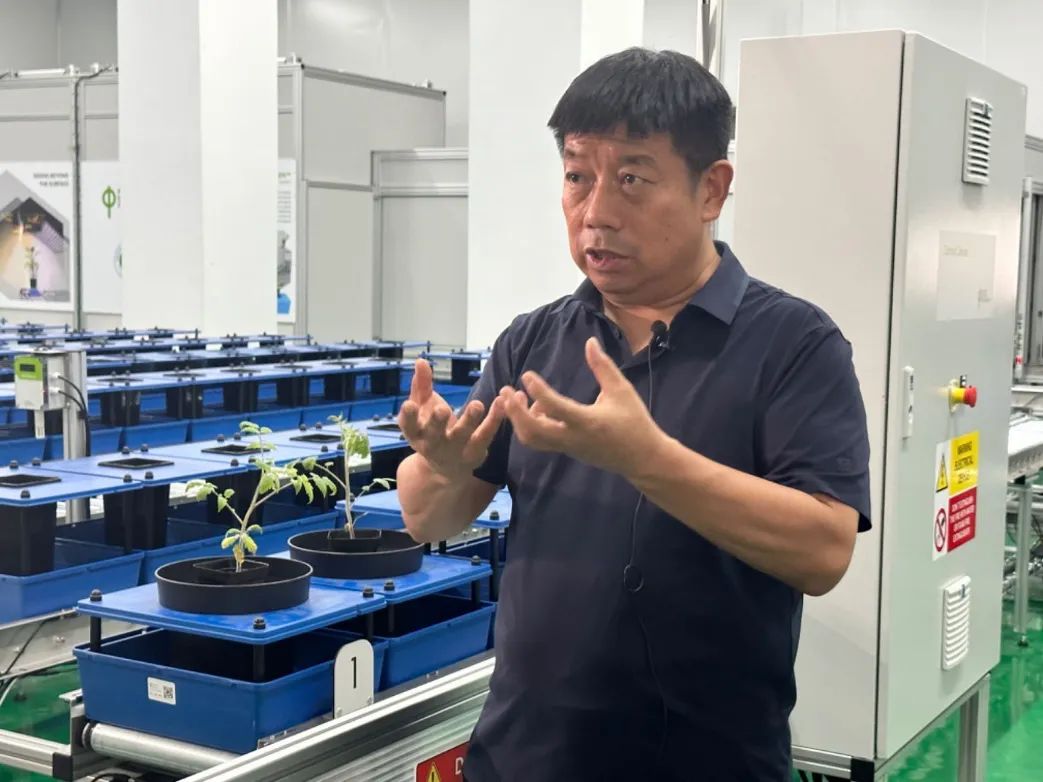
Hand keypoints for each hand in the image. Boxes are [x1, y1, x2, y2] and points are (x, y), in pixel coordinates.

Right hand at [398, 359, 504, 479]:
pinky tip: (500, 402)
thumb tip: (421, 360)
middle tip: (442, 410)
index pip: (408, 426)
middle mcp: (433, 445)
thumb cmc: (432, 429)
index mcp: (416, 434)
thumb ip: (422, 385)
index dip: (408, 416)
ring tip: (477, 404)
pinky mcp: (476, 453)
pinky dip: (494, 419)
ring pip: (463, 435)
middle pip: (434, 435)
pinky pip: (486, 434)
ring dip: (470, 420)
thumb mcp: (423, 408)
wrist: (447, 468)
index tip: (409, 405)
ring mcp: (455, 451)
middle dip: (437, 423)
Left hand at [499, 337, 665, 477]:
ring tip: (517, 397)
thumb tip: (590, 342)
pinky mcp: (566, 451)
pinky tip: (536, 407)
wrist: (642, 459)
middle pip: (532, 431)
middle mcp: (573, 438)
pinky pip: (541, 440)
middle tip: (506, 390)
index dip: (538, 391)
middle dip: (514, 412)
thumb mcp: (622, 391)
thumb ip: (603, 367)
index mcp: (587, 422)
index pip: (555, 407)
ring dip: (519, 419)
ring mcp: (567, 447)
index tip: (527, 375)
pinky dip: (531, 425)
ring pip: (532, 439)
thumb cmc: (634, 422)